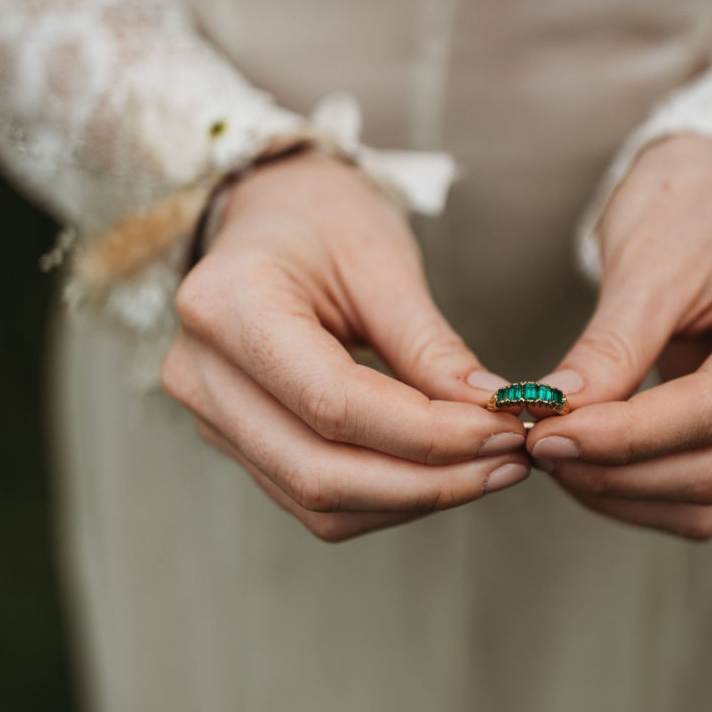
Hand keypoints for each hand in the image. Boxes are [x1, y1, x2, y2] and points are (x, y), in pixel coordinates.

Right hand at [160, 151, 527, 541]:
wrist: (269, 212)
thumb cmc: (323, 218)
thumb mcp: (383, 261)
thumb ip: (431, 346)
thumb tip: (494, 415)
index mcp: (228, 305)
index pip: (336, 403)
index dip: (429, 434)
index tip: (505, 430)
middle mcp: (201, 371)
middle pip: (319, 470)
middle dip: (428, 482)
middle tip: (510, 463)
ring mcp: (209, 413)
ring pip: (317, 499)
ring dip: (414, 498)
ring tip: (490, 469)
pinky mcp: (235, 439)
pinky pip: (313, 496)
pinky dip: (387, 496)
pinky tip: (445, 471)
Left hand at [527, 133, 711, 539]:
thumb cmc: (690, 203)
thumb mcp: (648, 262)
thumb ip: (610, 347)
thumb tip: (557, 416)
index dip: (625, 436)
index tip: (546, 435)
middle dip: (617, 469)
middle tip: (536, 445)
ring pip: (707, 496)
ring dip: (622, 491)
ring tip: (553, 452)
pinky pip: (698, 488)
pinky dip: (636, 487)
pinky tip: (583, 458)